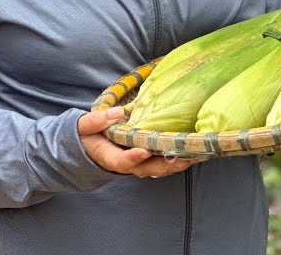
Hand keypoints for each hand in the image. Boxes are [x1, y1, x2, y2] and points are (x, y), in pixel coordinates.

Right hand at [77, 107, 202, 178]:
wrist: (88, 147)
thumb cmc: (87, 135)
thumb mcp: (84, 126)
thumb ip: (96, 121)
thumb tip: (117, 112)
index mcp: (108, 157)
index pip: (122, 161)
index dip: (134, 157)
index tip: (144, 150)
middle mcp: (126, 164)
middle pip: (147, 169)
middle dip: (166, 165)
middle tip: (184, 157)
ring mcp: (138, 164)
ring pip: (158, 168)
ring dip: (176, 163)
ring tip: (196, 155)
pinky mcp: (147, 160)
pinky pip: (162, 163)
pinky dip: (177, 159)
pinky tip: (194, 152)